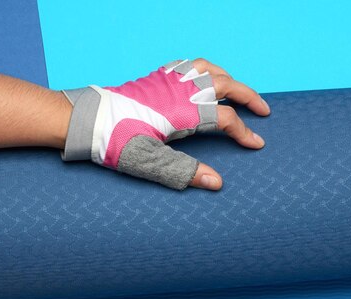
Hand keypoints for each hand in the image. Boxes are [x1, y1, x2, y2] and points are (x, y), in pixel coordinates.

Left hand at [61, 59, 270, 190]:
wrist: (85, 119)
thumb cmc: (114, 141)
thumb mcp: (150, 162)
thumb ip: (185, 173)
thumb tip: (217, 183)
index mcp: (183, 111)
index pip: (225, 119)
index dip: (244, 133)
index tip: (257, 144)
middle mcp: (180, 89)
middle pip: (225, 85)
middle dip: (249, 96)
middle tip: (264, 110)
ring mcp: (168, 79)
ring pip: (209, 69)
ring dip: (229, 78)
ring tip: (238, 90)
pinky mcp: (156, 77)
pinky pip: (189, 64)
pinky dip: (205, 69)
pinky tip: (203, 77)